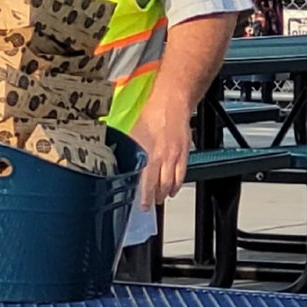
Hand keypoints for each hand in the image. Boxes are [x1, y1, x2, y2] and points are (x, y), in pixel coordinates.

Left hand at [128, 94, 192, 211]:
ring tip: (161, 199)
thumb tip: (122, 156)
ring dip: (166, 193)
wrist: (172, 101)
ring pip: (172, 183)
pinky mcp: (184, 153)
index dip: (144, 196)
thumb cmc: (153, 112)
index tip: (142, 205)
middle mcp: (163, 158)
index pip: (146, 183)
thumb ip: (131, 148)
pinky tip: (174, 188)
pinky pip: (182, 174)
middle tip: (150, 204)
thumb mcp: (134, 131)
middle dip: (155, 197)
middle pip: (160, 186)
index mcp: (149, 153)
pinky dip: (178, 184)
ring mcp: (175, 156)